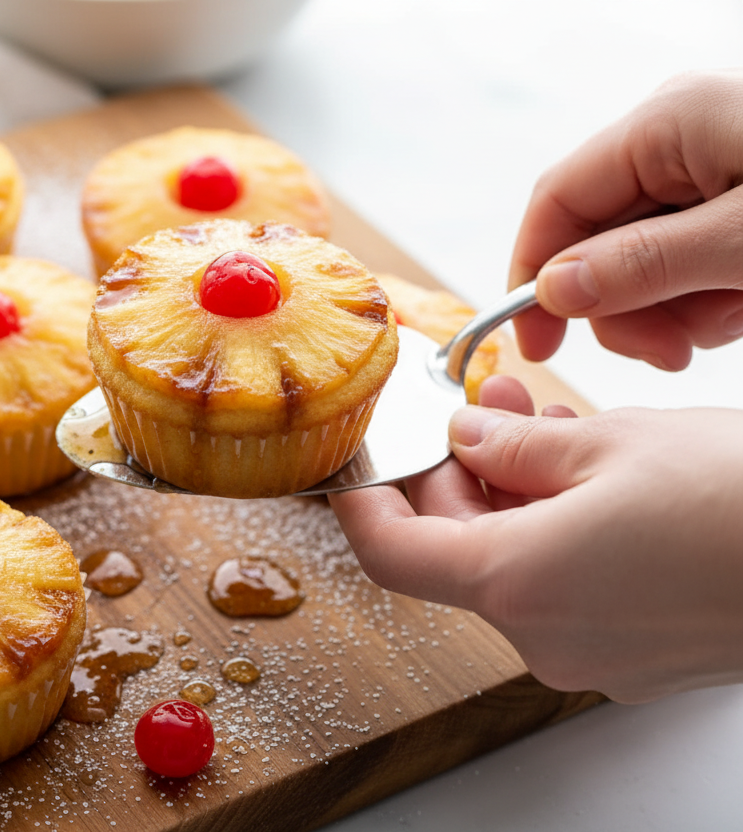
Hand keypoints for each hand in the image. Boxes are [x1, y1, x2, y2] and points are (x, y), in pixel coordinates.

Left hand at [329, 376, 742, 702]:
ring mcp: (594, 655)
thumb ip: (512, 447)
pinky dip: (558, 530)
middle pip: (456, 553)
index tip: (359, 465)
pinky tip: (589, 473)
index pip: (391, 553)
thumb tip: (469, 439)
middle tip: (485, 406)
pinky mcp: (639, 653)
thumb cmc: (738, 504)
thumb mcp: (606, 446)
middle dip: (460, 474)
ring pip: (516, 566)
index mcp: (515, 585)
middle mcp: (545, 636)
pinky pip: (568, 587)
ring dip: (513, 495)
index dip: (363, 503)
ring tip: (543, 421)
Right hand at [510, 69, 742, 368]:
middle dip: (624, 307)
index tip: (537, 347)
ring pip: (638, 259)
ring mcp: (703, 165)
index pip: (556, 201)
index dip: (533, 278)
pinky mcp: (730, 195)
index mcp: (664, 124)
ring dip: (672, 310)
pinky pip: (683, 258)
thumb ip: (646, 264)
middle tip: (672, 351)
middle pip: (596, 240)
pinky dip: (706, 295)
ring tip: (734, 316)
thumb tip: (552, 291)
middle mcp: (672, 139)